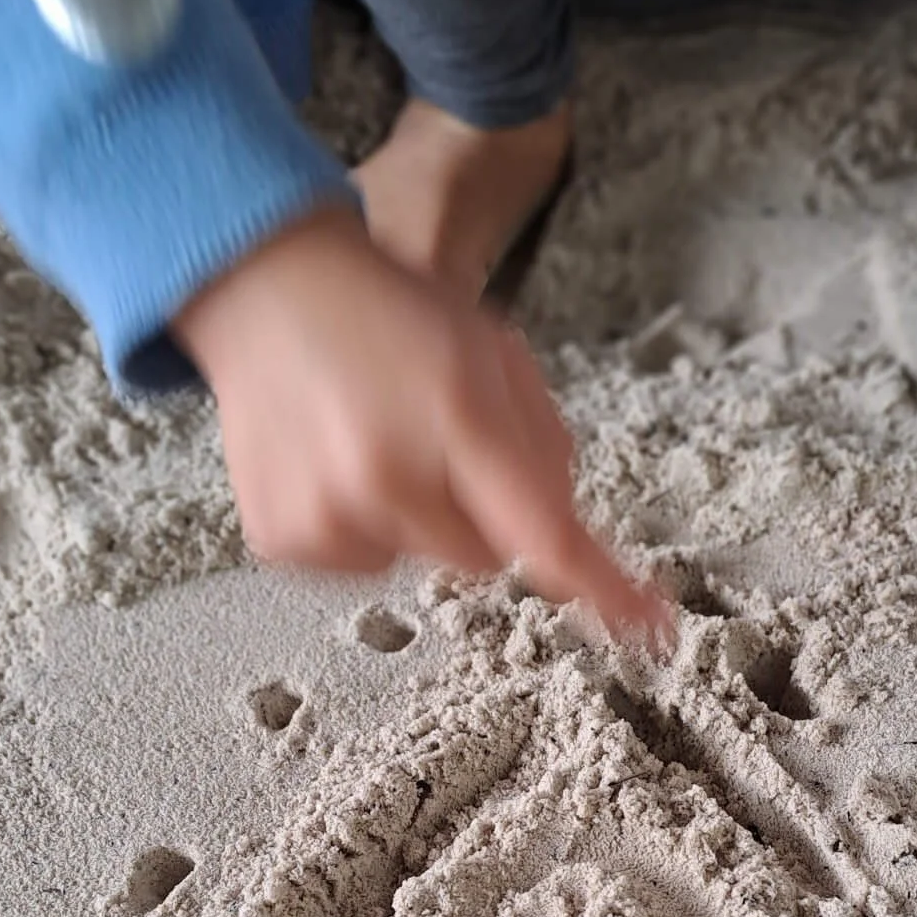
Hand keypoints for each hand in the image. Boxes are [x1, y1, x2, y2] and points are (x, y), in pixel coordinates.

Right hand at [171, 205, 669, 638]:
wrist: (267, 291)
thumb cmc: (390, 316)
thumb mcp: (491, 352)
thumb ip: (541, 443)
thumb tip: (567, 536)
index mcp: (457, 418)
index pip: (546, 533)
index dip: (601, 587)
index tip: (648, 625)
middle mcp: (388, 477)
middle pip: (486, 559)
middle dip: (480, 515)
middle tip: (439, 445)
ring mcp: (329, 514)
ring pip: (422, 564)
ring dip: (417, 519)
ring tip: (377, 441)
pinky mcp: (287, 538)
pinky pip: (361, 564)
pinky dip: (361, 526)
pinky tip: (336, 462)